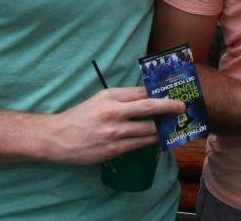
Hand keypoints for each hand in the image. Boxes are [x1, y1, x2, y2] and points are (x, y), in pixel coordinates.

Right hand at [43, 87, 184, 164]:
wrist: (57, 138)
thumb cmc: (80, 116)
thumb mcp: (100, 99)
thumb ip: (122, 97)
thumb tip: (148, 95)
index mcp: (109, 96)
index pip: (141, 91)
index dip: (160, 91)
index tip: (174, 91)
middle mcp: (113, 112)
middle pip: (149, 106)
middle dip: (169, 106)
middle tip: (182, 106)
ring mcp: (114, 132)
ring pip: (148, 129)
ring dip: (163, 127)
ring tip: (174, 125)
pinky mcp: (114, 149)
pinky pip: (140, 144)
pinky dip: (152, 141)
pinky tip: (160, 138)